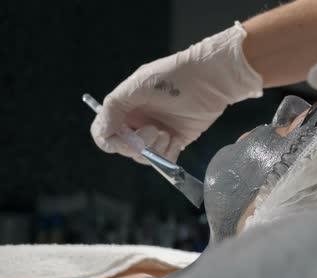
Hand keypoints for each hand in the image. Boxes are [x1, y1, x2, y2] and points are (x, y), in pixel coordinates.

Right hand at [91, 22, 262, 163]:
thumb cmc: (174, 75)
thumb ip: (115, 107)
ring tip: (167, 133)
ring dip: (155, 149)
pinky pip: (165, 159)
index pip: (104, 133)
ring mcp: (158, 132)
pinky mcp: (177, 139)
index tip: (126, 139)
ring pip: (145, 157)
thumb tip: (103, 131)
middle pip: (125, 149)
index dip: (111, 141)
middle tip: (154, 131)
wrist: (210, 79)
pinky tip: (176, 140)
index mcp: (124, 108)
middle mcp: (138, 121)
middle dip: (138, 145)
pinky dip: (168, 155)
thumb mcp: (138, 85)